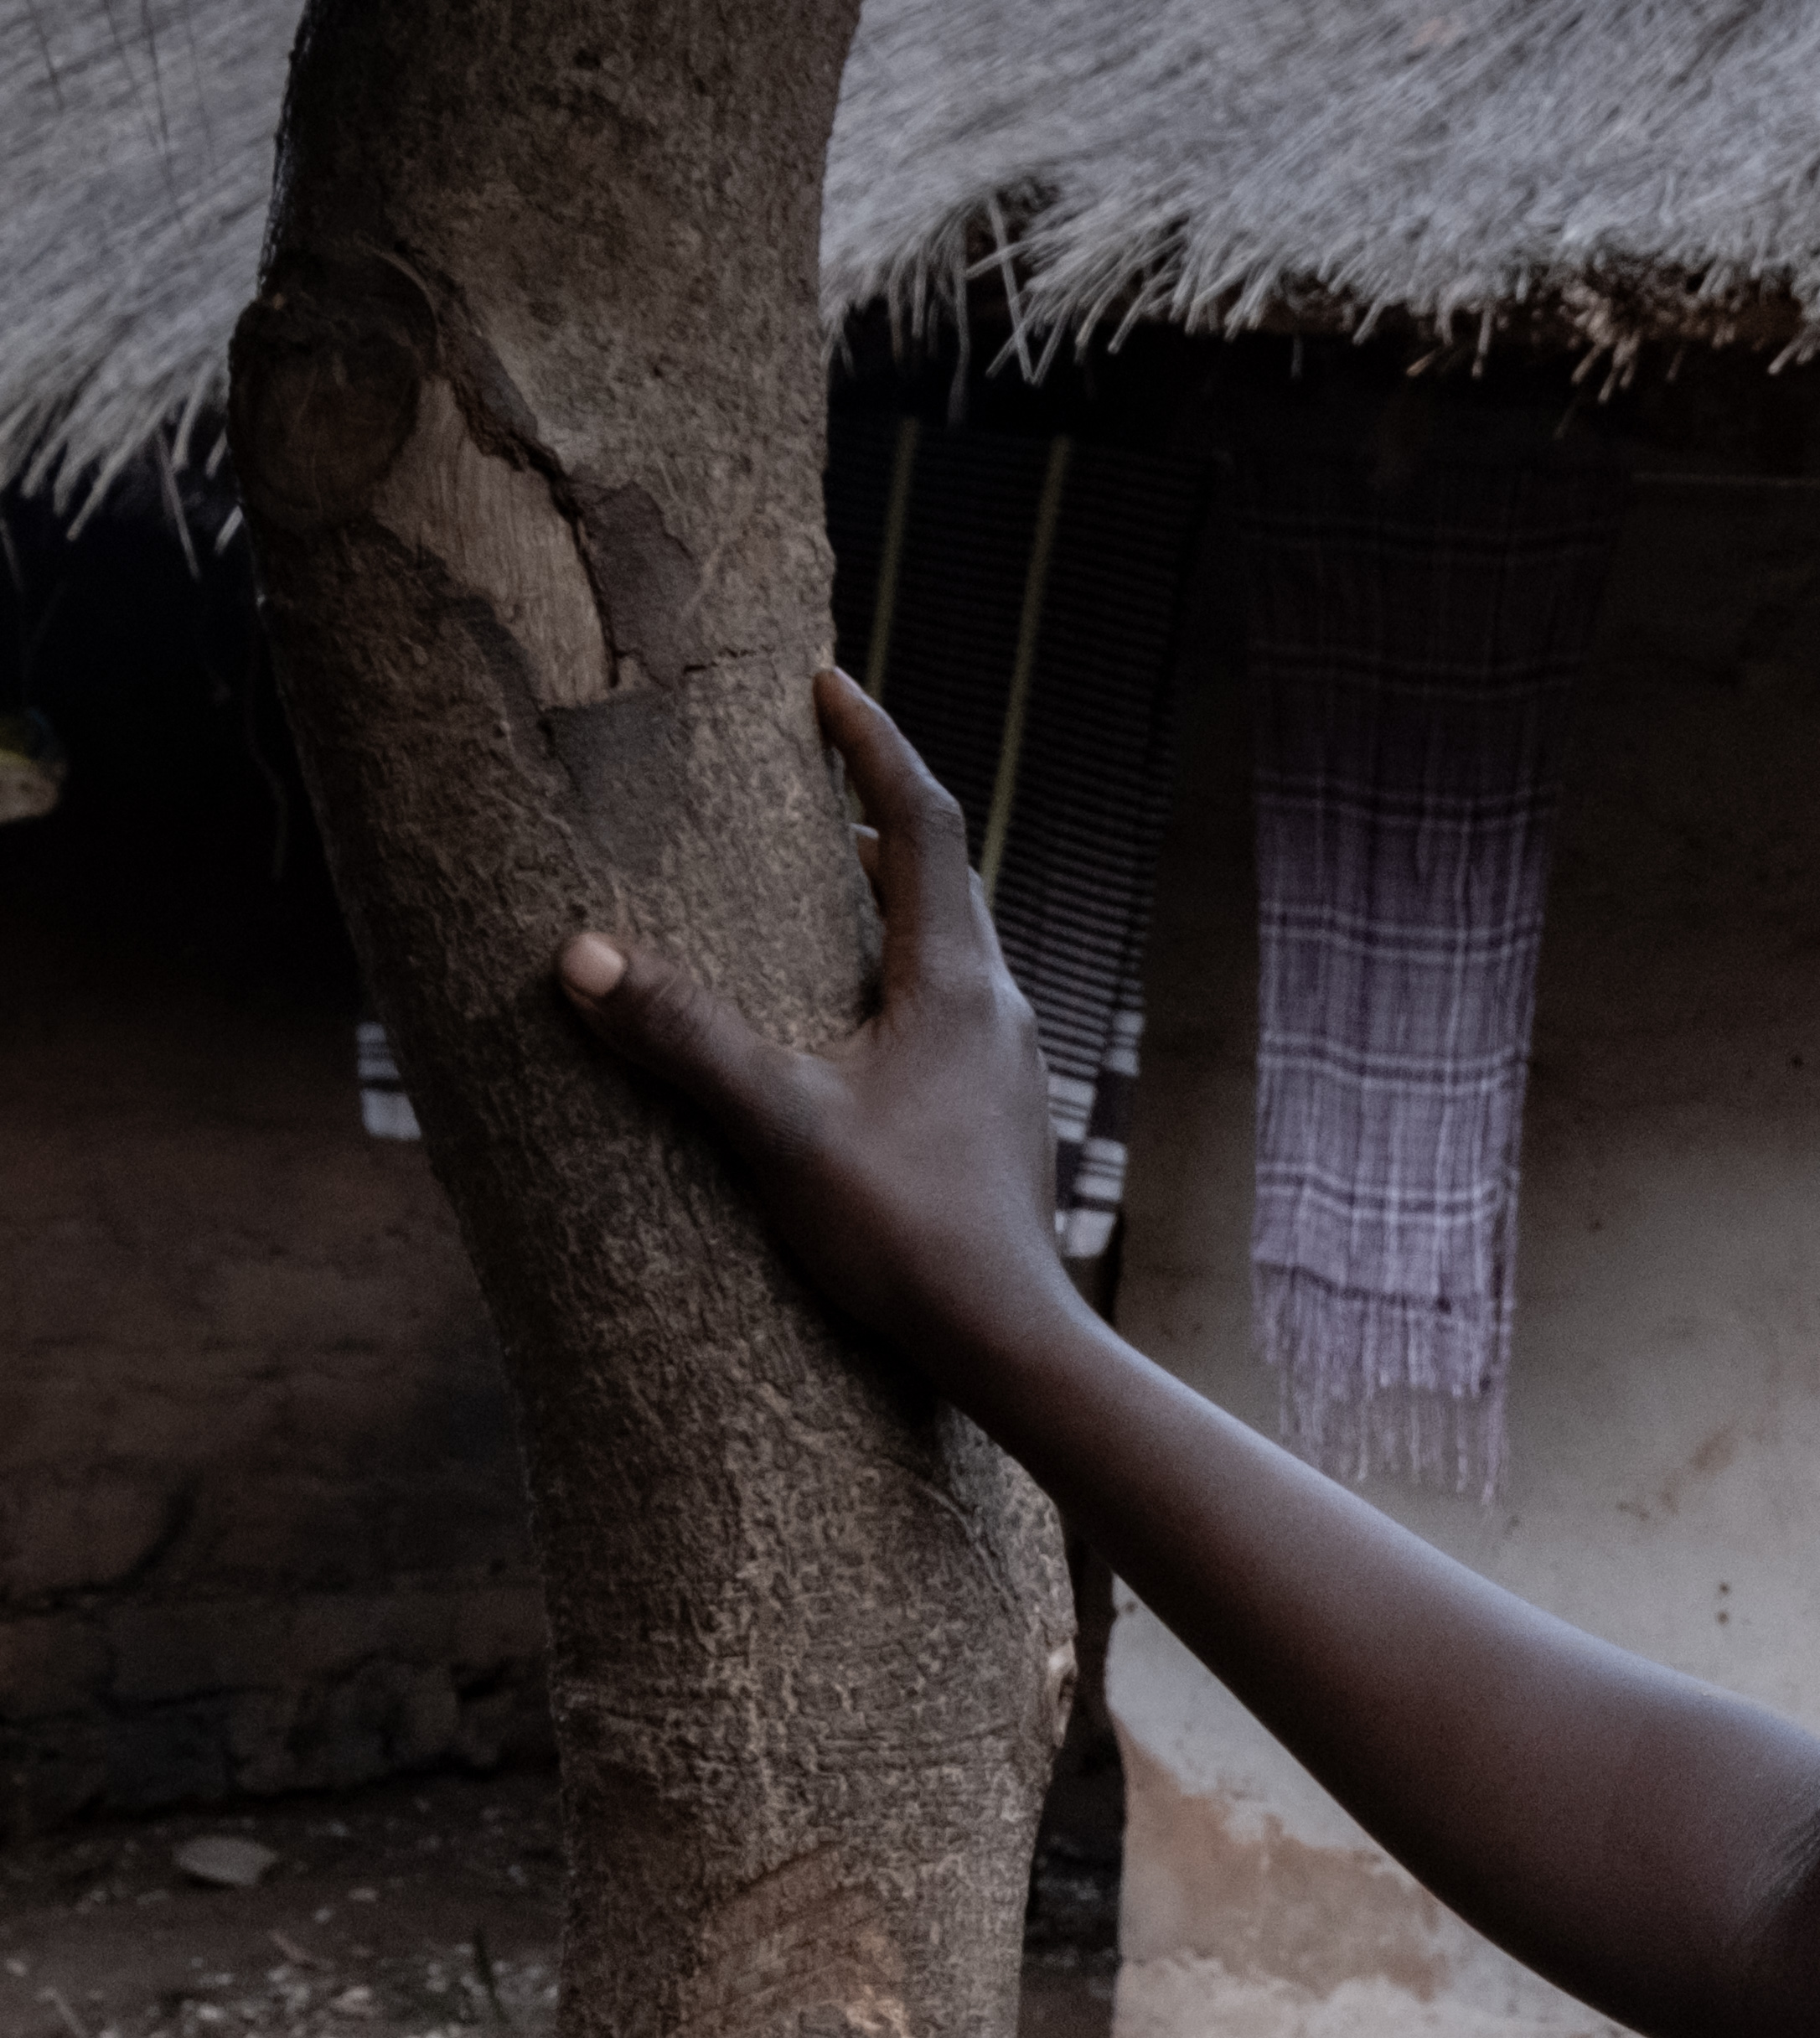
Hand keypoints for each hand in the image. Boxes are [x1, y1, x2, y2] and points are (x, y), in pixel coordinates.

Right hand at [558, 665, 1089, 1404]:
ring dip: (874, 899)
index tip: (823, 683)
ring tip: (799, 876)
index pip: (921, 820)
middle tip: (795, 771)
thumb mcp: (778, 1126)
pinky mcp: (993, 1112)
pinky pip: (940, 1005)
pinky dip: (884, 970)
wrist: (1007, 1342)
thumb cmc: (909, 1233)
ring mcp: (1005, 1061)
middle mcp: (999, 1005)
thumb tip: (582, 956)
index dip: (872, 742)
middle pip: (935, 874)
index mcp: (959, 981)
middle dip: (866, 811)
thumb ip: (683, 1037)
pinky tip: (833, 1010)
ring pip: (941, 945)